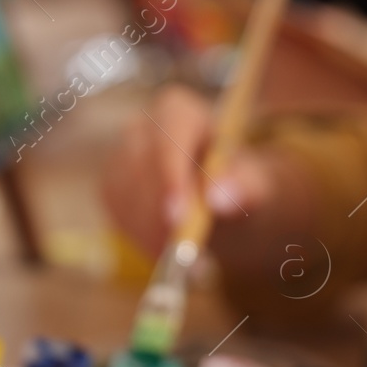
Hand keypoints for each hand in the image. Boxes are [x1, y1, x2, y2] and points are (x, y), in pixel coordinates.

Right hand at [101, 86, 278, 257]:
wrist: (222, 198)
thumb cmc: (239, 181)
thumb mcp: (254, 181)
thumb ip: (244, 186)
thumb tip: (219, 200)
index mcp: (176, 110)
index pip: (166, 137)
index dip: (170, 177)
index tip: (179, 217)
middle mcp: (140, 127)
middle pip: (138, 167)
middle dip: (159, 213)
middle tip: (182, 250)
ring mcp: (119, 157)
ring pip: (124, 195)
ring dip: (152, 231)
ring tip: (186, 256)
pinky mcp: (111, 187)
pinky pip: (117, 214)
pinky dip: (141, 237)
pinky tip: (167, 248)